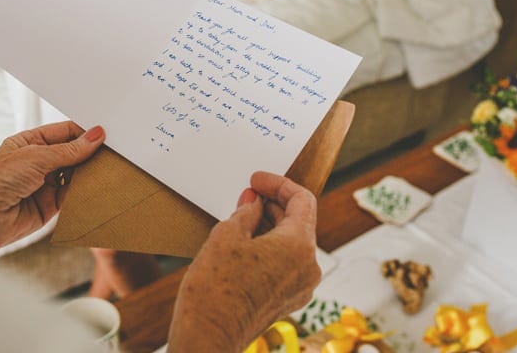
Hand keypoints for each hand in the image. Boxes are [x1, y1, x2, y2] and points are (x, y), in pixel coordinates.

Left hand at [0, 122, 104, 251]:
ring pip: (75, 176)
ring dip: (90, 174)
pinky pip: (73, 197)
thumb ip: (68, 150)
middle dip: (91, 154)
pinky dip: (85, 193)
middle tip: (113, 153)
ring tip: (110, 169)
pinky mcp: (49, 207)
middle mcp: (38, 163)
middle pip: (73, 155)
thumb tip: (94, 136)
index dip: (85, 133)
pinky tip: (97, 188)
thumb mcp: (35, 157)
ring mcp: (44, 185)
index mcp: (30, 143)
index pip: (65, 133)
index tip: (106, 134)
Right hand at [168, 172, 320, 351]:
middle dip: (273, 205)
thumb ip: (246, 211)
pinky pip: (287, 264)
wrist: (208, 336)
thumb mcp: (227, 235)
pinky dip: (271, 248)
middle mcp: (308, 267)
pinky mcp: (288, 300)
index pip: (302, 200)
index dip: (279, 184)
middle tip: (247, 195)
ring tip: (242, 218)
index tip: (258, 179)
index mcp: (299, 246)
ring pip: (293, 244)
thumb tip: (254, 201)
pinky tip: (246, 243)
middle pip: (299, 222)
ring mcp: (300, 287)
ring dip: (271, 226)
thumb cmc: (215, 288)